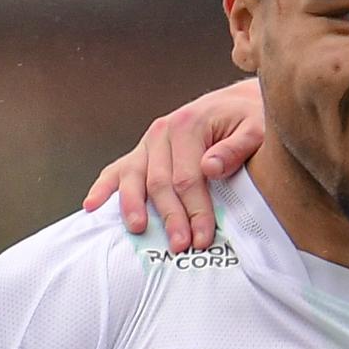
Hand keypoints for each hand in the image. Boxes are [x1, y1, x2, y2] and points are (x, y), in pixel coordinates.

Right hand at [84, 79, 265, 251]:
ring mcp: (149, 142)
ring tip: (139, 229)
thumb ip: (235, 148)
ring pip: (135, 178)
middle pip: (160, 182)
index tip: (202, 238)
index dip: (195, 210)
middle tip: (180, 246)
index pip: (188, 177)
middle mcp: (163, 131)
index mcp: (188, 125)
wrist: (237, 103)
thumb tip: (210, 167)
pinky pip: (118, 169)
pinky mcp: (142, 152)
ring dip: (134, 206)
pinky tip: (92, 206)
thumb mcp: (256, 129)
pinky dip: (103, 187)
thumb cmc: (249, 119)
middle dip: (170, 217)